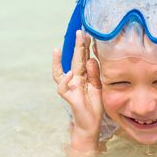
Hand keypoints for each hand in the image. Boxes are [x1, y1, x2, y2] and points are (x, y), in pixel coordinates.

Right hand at [52, 30, 102, 151]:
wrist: (91, 124)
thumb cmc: (95, 105)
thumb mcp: (99, 87)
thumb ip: (95, 74)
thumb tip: (91, 59)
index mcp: (84, 76)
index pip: (84, 58)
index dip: (85, 46)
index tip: (87, 33)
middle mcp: (76, 80)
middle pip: (74, 61)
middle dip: (76, 47)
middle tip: (79, 32)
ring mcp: (71, 88)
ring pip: (61, 73)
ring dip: (58, 62)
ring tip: (57, 49)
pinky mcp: (70, 98)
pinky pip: (63, 88)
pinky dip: (65, 80)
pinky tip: (70, 73)